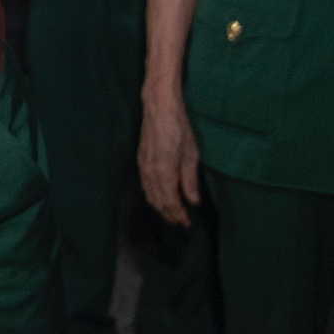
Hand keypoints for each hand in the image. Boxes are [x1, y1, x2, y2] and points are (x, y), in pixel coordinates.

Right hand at [138, 89, 200, 225]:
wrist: (159, 109)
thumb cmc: (178, 128)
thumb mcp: (191, 154)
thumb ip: (190, 179)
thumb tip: (193, 201)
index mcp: (165, 171)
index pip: (171, 202)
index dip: (179, 216)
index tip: (188, 224)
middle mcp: (151, 173)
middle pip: (158, 202)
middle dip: (170, 215)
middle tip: (181, 223)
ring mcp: (143, 167)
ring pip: (150, 196)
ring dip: (161, 208)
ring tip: (172, 215)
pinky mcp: (140, 162)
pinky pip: (145, 186)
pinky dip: (152, 197)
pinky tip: (159, 199)